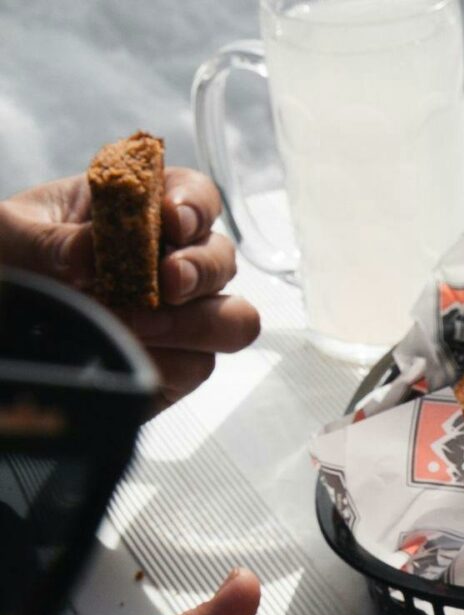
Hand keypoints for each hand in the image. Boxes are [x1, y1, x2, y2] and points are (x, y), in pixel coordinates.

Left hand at [0, 167, 259, 405]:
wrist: (6, 329)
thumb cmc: (8, 264)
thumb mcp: (10, 237)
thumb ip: (47, 240)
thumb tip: (88, 252)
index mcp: (137, 212)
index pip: (193, 195)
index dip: (194, 204)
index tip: (172, 219)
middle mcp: (170, 260)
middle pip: (222, 257)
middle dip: (202, 269)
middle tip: (167, 283)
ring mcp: (181, 315)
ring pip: (233, 317)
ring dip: (201, 320)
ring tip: (144, 326)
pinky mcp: (178, 363)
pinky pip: (200, 363)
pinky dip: (170, 361)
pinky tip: (130, 353)